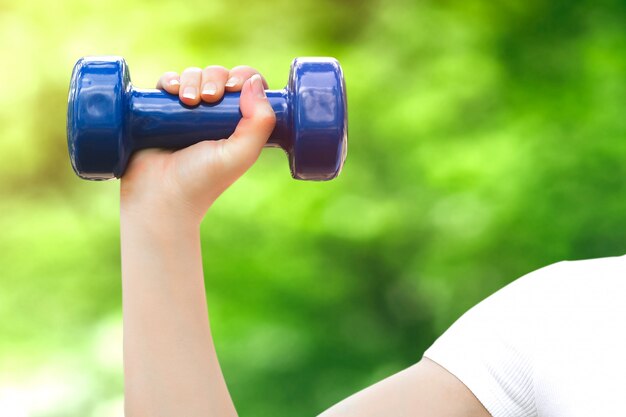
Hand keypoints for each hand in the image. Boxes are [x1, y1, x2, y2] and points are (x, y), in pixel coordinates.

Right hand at [120, 65, 275, 224]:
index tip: (234, 87)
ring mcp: (187, 112)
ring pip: (194, 76)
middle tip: (210, 98)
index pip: (249, 87)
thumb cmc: (202, 181)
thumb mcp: (240, 155)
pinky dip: (170, 80)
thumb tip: (254, 82)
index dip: (244, 78)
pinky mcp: (160, 111)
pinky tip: (171, 92)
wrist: (159, 196)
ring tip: (188, 101)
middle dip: (215, 79)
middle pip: (220, 76)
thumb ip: (259, 123)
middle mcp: (214, 117)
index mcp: (238, 125)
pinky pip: (167, 83)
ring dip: (192, 79)